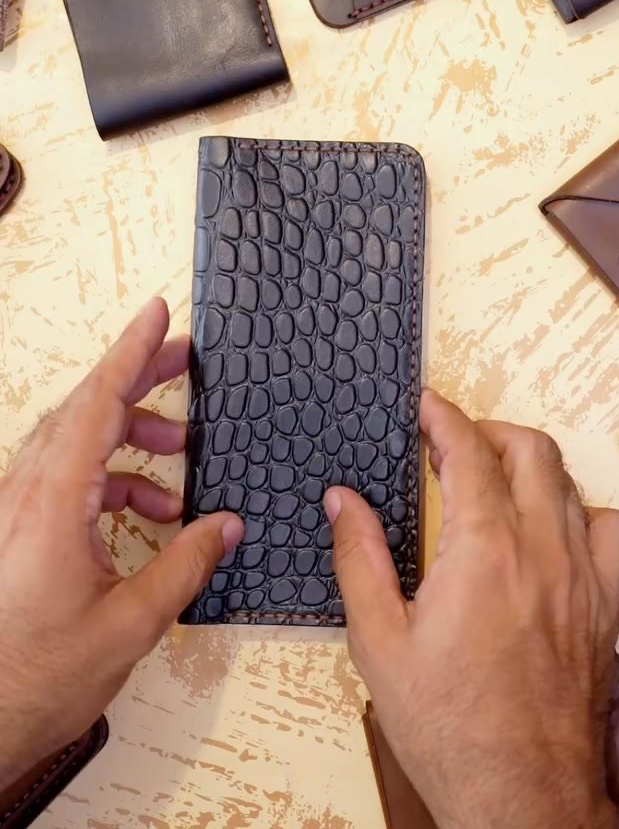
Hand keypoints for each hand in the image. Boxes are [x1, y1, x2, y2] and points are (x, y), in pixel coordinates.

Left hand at [0, 297, 243, 786]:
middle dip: (139, 379)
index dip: (132, 353)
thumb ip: (184, 564)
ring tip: (180, 450)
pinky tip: (152, 512)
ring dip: (130, 436)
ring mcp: (17, 510)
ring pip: (76, 442)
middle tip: (186, 359)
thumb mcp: (130, 623)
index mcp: (51, 502)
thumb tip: (227, 524)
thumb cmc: (39, 676)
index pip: (98, 404)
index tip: (158, 313)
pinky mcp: (19, 531)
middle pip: (85, 410)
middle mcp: (27, 493)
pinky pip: (67, 479)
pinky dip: (112, 479)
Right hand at [325, 389, 618, 828]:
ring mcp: (580, 577)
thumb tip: (343, 501)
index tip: (424, 405)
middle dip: (486, 430)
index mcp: (483, 550)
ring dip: (529, 464)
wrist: (518, 793)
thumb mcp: (379, 642)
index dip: (442, 416)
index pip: (468, 450)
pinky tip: (551, 530)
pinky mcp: (602, 607)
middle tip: (450, 442)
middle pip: (528, 448)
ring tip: (493, 478)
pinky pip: (608, 531)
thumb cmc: (448, 726)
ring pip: (568, 482)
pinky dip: (579, 512)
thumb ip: (359, 558)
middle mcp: (541, 551)